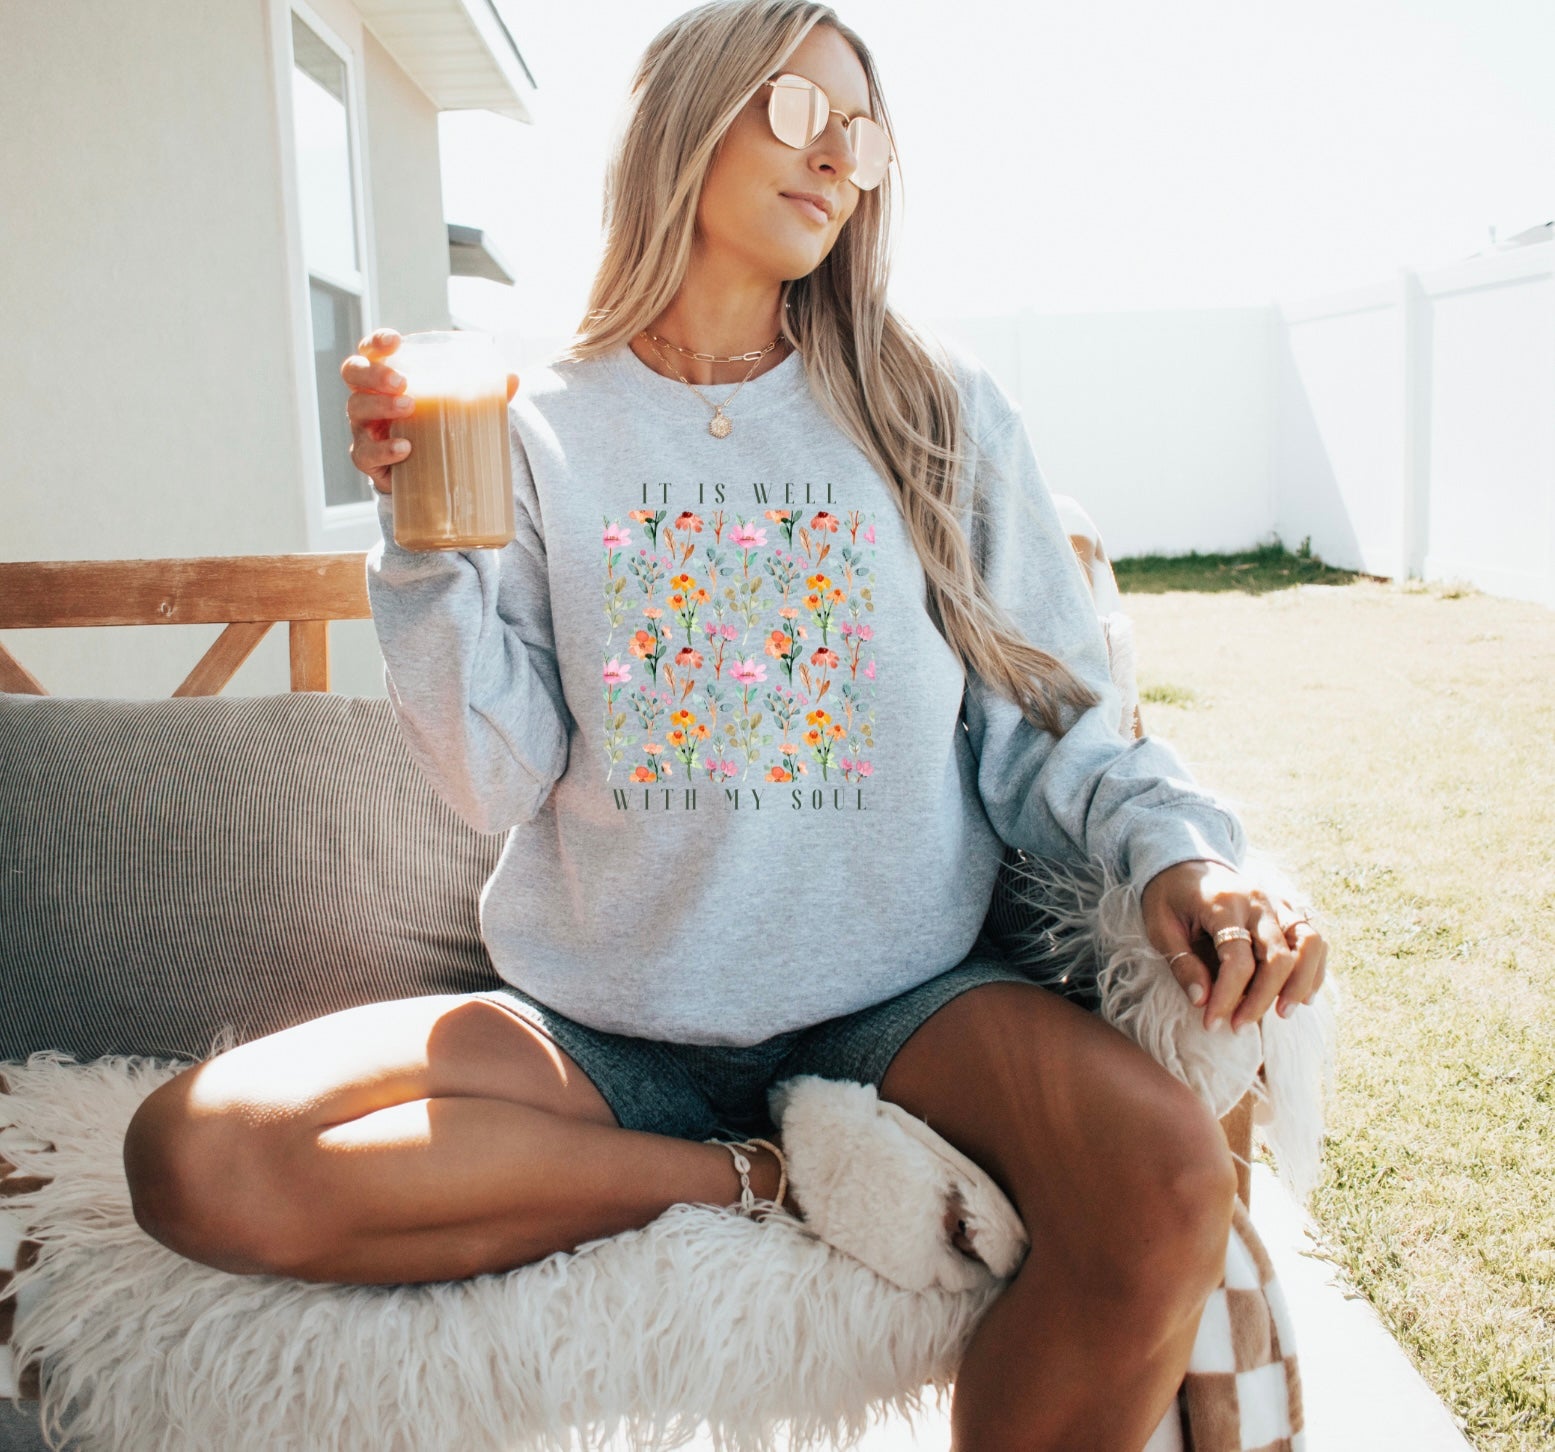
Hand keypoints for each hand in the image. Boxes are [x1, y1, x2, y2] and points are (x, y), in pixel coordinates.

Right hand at [340, 329, 519, 494]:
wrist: (426, 476)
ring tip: (409, 408)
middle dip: (374, 373)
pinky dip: (383, 450)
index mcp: (385, 379)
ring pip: (356, 410)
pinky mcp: (368, 460)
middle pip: (354, 375)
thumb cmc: (436, 428)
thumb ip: (483, 394)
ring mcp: (363, 429)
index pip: (370, 351)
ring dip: (380, 406)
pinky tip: (404, 448)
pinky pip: (365, 454)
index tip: (395, 342)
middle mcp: (367, 399)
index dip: (377, 342)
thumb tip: (513, 377)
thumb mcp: (456, 408)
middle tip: (402, 382)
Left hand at [1140, 859, 1327, 1032]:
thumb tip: (1202, 1001)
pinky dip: (1315, 969)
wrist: (1184, 860)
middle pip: (1278, 957)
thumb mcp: (1160, 926)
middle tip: (1239, 1026)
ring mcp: (1277, 903)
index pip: (1237, 960)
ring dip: (1300, 984)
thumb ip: (1182, 962)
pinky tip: (1301, 996)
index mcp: (1222, 905)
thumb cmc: (1168, 897)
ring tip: (1282, 1014)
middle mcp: (1257, 902)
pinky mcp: (1287, 908)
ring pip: (1309, 944)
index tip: (1211, 1023)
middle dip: (1262, 999)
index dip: (1227, 997)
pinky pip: (1313, 939)